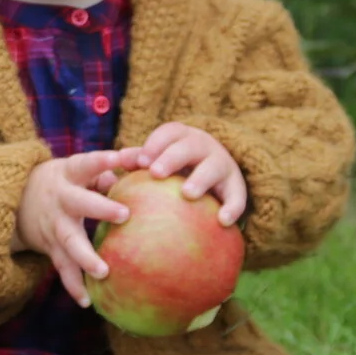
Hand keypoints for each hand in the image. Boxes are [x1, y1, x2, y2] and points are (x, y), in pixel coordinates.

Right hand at [14, 148, 138, 307]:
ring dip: (85, 257)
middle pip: (79, 203)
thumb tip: (140, 164)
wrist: (13, 201)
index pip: (85, 164)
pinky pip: (63, 269)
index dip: (101, 161)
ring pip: (69, 242)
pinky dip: (74, 286)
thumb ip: (107, 168)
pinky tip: (88, 301)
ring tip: (103, 272)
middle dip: (100, 208)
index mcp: (68, 176)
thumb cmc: (62, 182)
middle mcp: (60, 201)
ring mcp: (54, 226)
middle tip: (124, 214)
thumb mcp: (76, 169)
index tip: (119, 159)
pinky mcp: (51, 248)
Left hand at [124, 122, 247, 226]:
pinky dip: (232, 207)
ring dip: (200, 179)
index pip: (168, 133)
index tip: (140, 163)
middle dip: (171, 158)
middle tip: (156, 173)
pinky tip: (222, 221)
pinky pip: (237, 197)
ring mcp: (222, 164)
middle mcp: (204, 146)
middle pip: (189, 147)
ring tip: (187, 194)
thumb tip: (118, 159)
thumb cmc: (178, 167)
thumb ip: (141, 159)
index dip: (154, 145)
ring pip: (213, 167)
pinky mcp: (236, 186)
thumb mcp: (161, 159)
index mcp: (182, 137)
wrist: (219, 171)